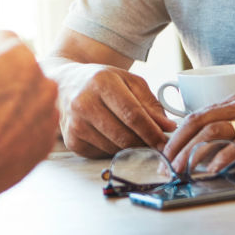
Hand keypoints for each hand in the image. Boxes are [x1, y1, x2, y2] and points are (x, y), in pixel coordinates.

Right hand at [54, 64, 174, 156]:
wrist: (66, 83)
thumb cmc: (102, 81)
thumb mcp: (129, 82)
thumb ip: (150, 104)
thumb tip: (167, 127)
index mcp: (101, 82)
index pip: (132, 115)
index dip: (152, 132)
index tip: (164, 141)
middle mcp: (83, 103)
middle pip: (123, 135)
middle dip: (144, 144)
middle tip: (155, 145)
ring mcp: (75, 124)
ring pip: (113, 148)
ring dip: (130, 148)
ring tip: (133, 137)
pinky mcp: (71, 140)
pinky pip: (101, 153)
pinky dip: (113, 149)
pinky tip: (112, 136)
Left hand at [163, 88, 234, 172]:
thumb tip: (216, 139)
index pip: (198, 115)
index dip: (178, 134)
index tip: (166, 152)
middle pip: (199, 123)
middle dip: (177, 145)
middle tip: (167, 166)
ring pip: (214, 133)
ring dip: (192, 153)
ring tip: (182, 170)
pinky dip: (222, 158)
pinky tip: (211, 170)